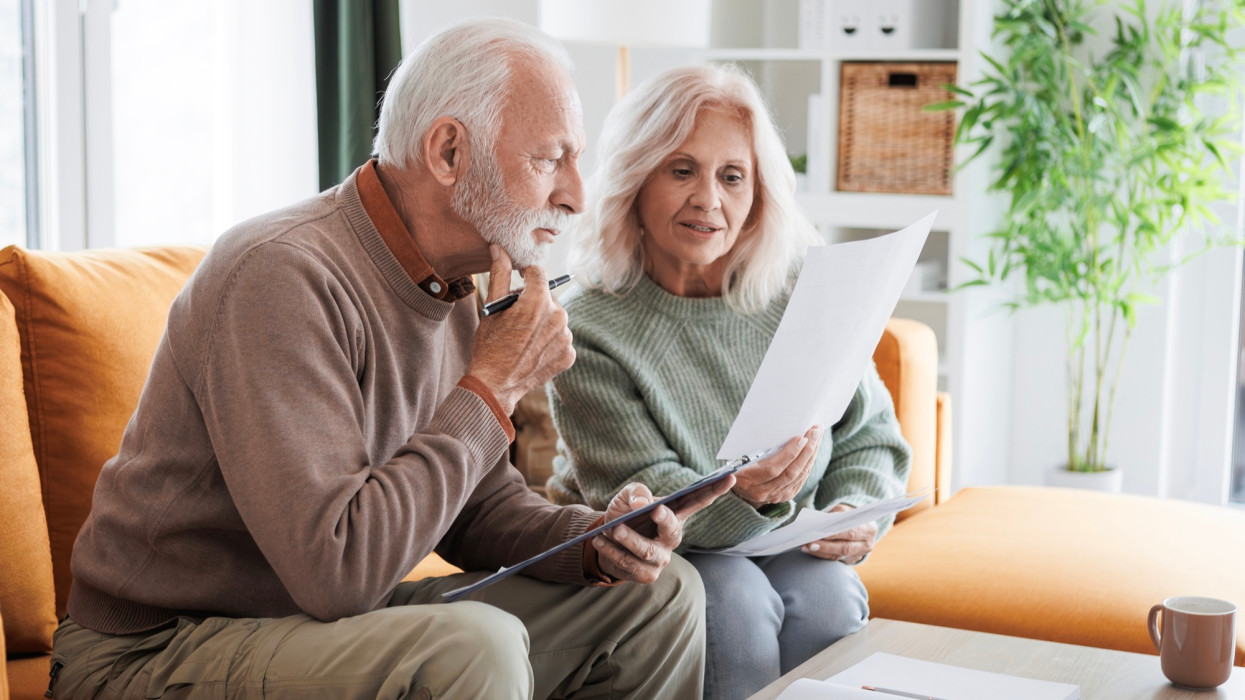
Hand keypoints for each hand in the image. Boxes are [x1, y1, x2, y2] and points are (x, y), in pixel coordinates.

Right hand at [467, 245, 574, 413]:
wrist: (495, 384)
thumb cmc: (489, 345)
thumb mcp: (492, 307)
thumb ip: (500, 275)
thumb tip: (499, 248)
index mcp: (538, 301)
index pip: (539, 274)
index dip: (526, 277)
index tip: (518, 285)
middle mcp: (558, 316)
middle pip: (548, 298)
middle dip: (534, 303)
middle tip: (516, 320)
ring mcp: (566, 337)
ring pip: (556, 319)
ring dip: (543, 323)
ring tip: (524, 338)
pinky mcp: (569, 355)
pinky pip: (562, 340)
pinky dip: (550, 343)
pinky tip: (533, 351)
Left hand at [593, 476, 734, 582]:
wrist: (604, 540)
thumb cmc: (623, 515)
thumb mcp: (626, 498)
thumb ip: (636, 493)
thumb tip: (642, 502)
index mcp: (675, 514)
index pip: (698, 500)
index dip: (715, 490)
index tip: (730, 477)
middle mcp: (672, 537)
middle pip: (673, 529)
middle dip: (665, 519)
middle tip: (655, 509)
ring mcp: (662, 558)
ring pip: (647, 551)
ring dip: (629, 539)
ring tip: (613, 528)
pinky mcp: (647, 574)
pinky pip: (629, 564)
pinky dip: (612, 551)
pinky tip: (600, 539)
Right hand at [731, 426, 821, 507]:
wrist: (737, 489)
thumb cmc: (737, 465)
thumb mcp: (737, 458)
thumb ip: (751, 450)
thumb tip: (774, 432)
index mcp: (749, 480)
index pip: (773, 469)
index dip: (789, 454)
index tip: (801, 437)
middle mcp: (763, 491)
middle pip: (791, 472)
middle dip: (807, 450)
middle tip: (816, 431)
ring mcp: (776, 495)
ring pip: (799, 475)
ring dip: (811, 454)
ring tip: (817, 435)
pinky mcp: (785, 495)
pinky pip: (801, 479)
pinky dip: (809, 462)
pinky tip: (813, 449)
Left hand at [801, 503, 876, 564]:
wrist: (859, 525)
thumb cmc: (848, 516)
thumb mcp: (844, 510)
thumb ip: (835, 515)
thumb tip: (819, 522)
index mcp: (868, 528)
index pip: (850, 532)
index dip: (834, 534)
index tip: (818, 532)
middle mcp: (866, 544)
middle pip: (844, 547)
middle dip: (825, 546)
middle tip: (809, 543)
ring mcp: (859, 554)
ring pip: (838, 555)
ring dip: (820, 551)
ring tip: (805, 547)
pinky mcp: (851, 560)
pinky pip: (835, 559)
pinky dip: (821, 554)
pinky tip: (810, 550)